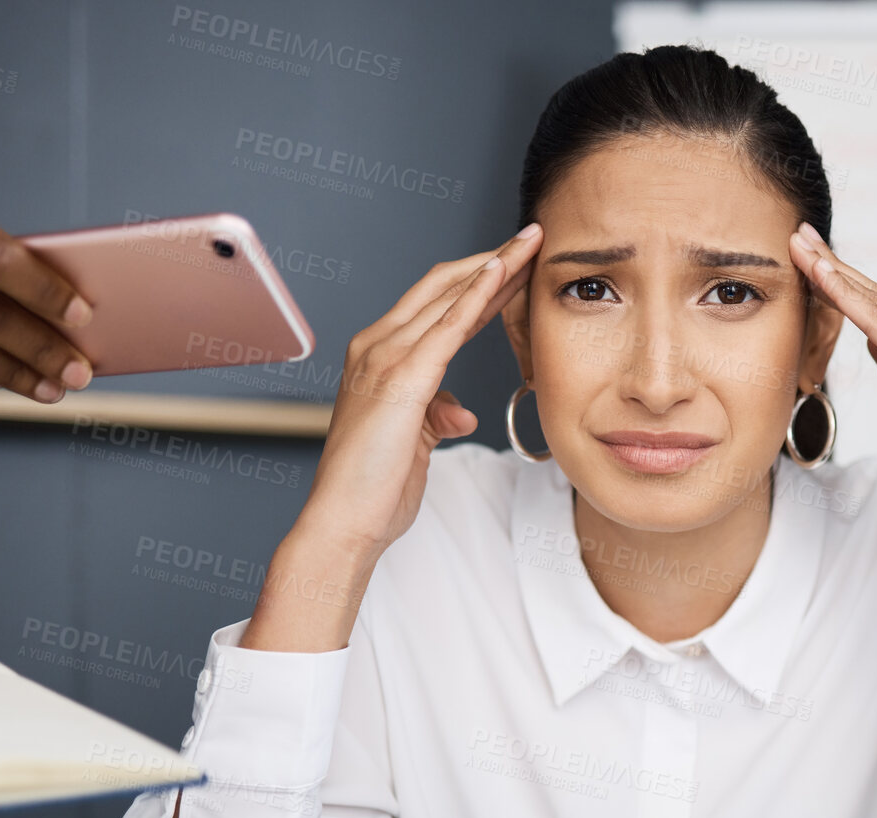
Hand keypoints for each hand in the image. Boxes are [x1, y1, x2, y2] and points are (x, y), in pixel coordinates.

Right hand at [242, 223, 543, 651]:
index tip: (518, 263)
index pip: (437, 304)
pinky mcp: (401, 378)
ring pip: (448, 294)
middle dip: (492, 257)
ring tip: (530, 243)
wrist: (344, 520)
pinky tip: (500, 271)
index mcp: (379, 357)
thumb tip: (461, 413)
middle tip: (532, 238)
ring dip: (494, 265)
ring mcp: (384, 357)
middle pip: (443, 285)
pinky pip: (446, 326)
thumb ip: (437, 415)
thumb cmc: (373, 488)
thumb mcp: (415, 442)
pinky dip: (475, 295)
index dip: (479, 280)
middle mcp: (377, 346)